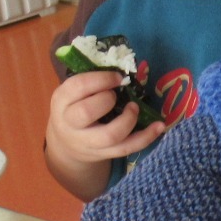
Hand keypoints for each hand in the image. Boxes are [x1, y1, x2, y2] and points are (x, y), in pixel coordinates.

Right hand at [45, 69, 165, 199]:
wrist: (67, 144)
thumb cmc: (74, 108)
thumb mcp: (73, 92)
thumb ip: (92, 81)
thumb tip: (123, 67)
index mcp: (61, 101)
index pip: (77, 87)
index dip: (101, 79)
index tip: (117, 77)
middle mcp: (70, 124)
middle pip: (87, 113)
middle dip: (107, 99)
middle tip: (116, 95)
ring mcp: (87, 142)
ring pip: (110, 136)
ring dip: (128, 119)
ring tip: (134, 108)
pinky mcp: (104, 154)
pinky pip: (127, 148)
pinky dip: (146, 137)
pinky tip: (159, 126)